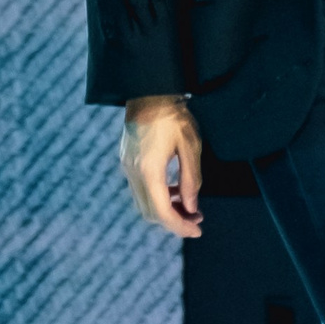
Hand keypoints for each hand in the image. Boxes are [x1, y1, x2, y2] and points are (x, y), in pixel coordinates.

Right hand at [120, 95, 202, 237]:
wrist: (149, 92)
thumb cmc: (172, 116)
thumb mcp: (190, 146)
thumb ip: (191, 180)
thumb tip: (191, 207)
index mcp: (149, 170)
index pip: (162, 212)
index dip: (180, 226)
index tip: (197, 230)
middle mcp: (133, 173)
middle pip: (151, 213)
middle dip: (174, 221)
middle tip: (197, 219)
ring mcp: (127, 168)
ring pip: (144, 203)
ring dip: (166, 210)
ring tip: (189, 205)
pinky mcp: (127, 162)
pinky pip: (141, 190)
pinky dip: (158, 197)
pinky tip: (174, 189)